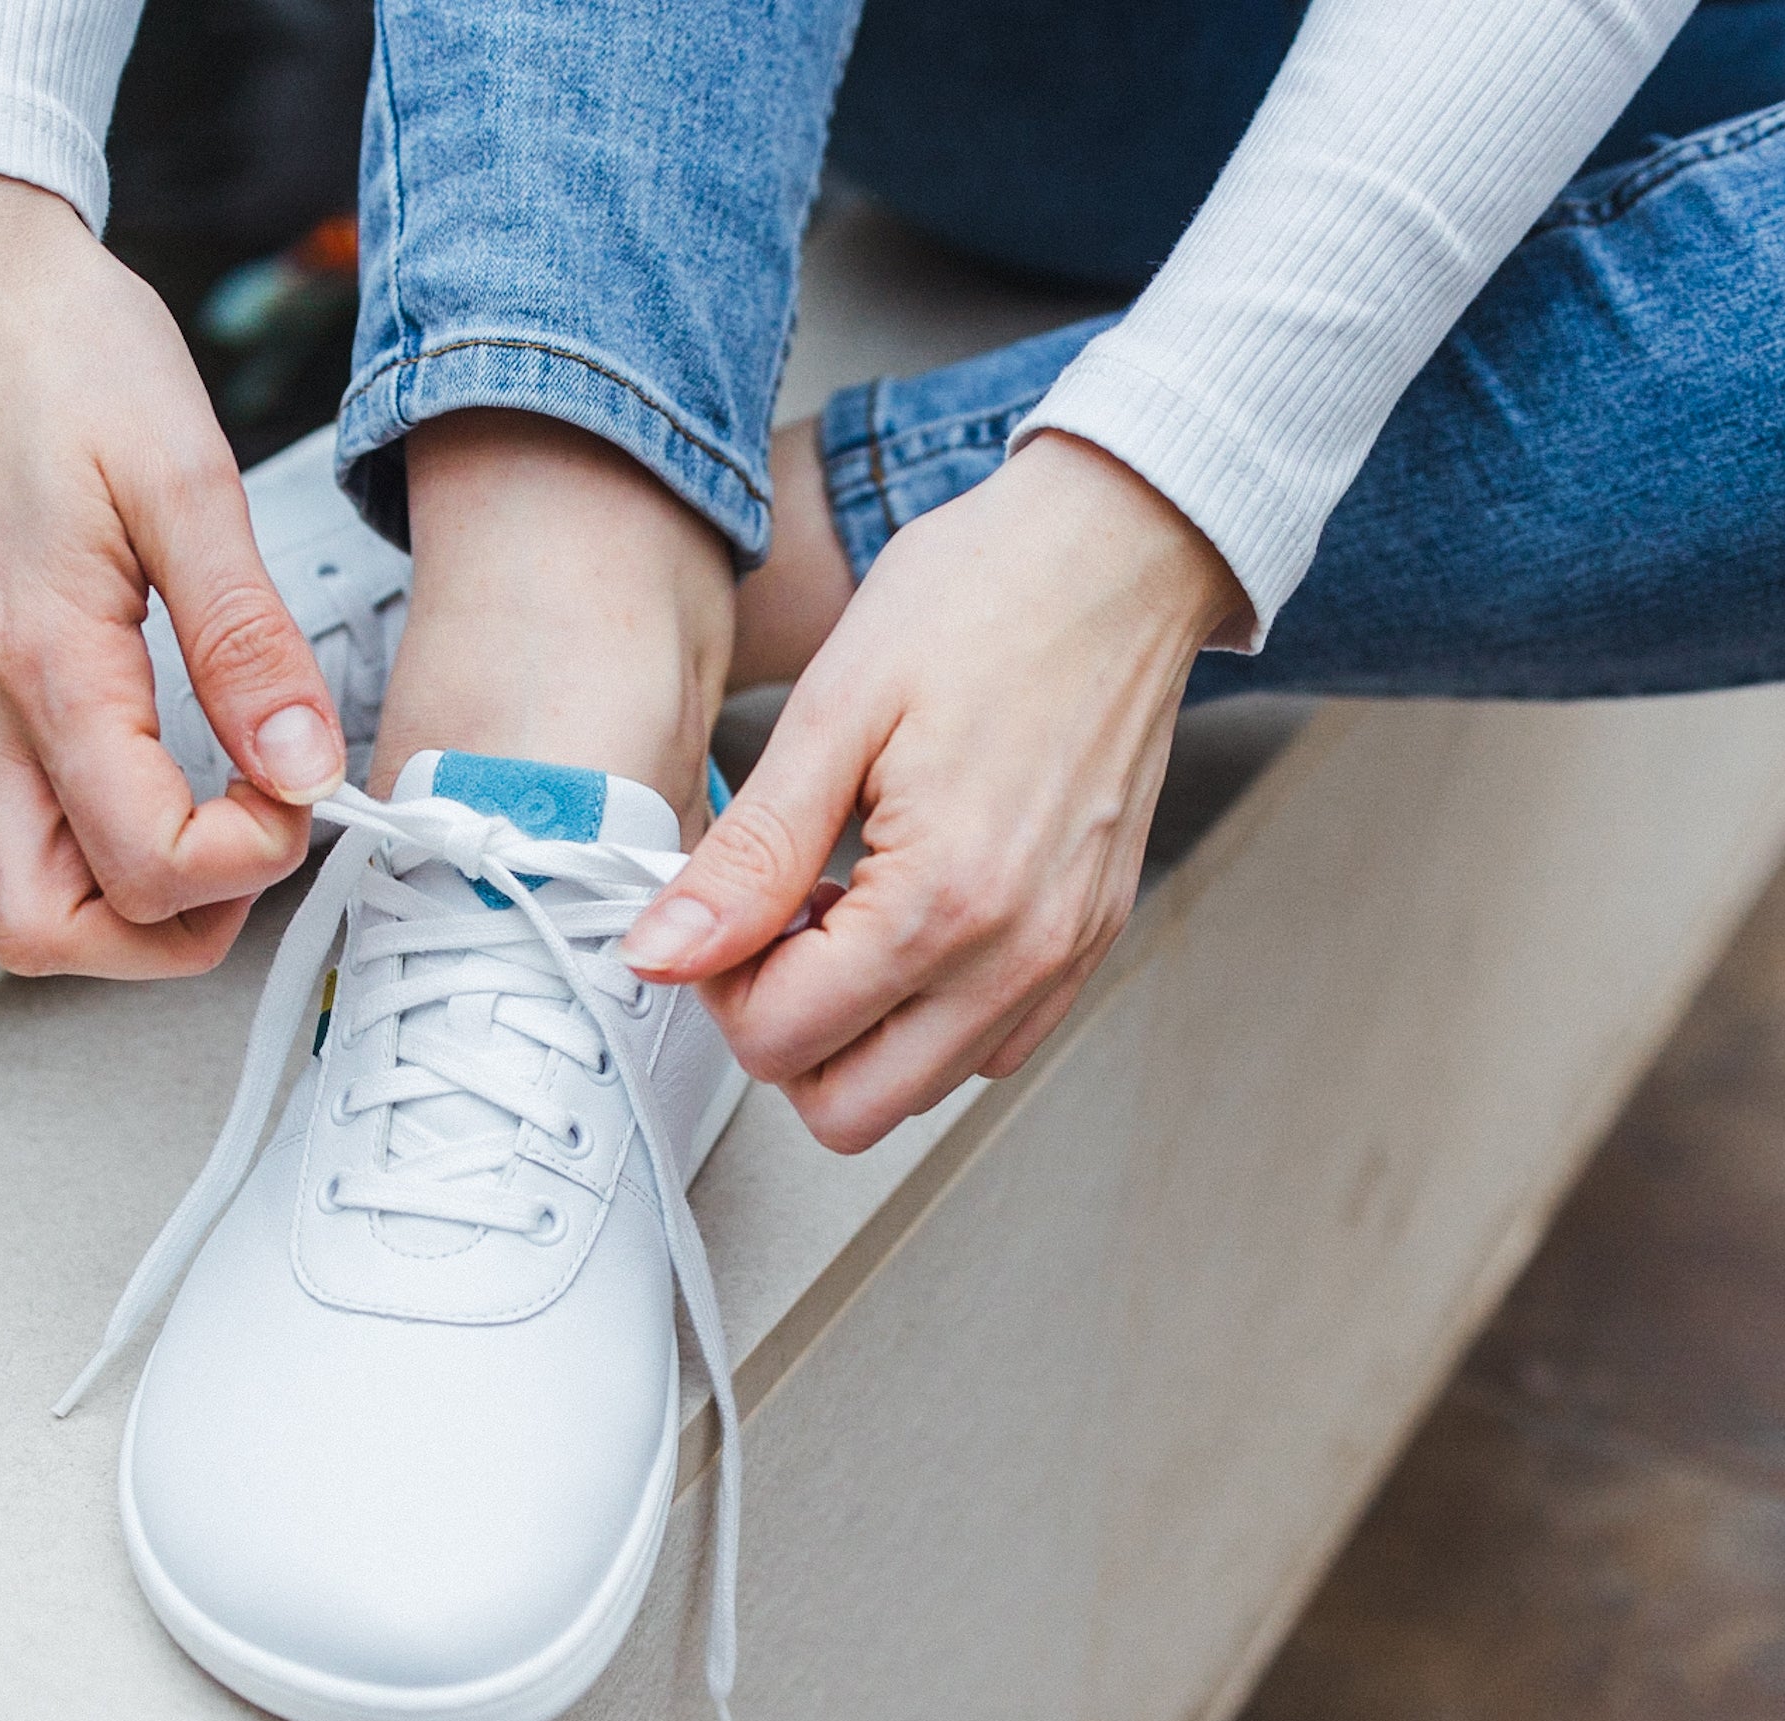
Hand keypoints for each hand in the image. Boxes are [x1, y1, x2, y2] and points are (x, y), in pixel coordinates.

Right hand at [0, 169, 346, 976]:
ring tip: (207, 831)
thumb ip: (246, 640)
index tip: (303, 783)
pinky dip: (67, 858)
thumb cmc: (57, 351)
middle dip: (169, 929)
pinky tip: (142, 794)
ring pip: (3, 902)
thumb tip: (304, 764)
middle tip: (253, 840)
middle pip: (47, 931)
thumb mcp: (185, 479)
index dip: (250, 857)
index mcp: (47, 667)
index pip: (146, 863)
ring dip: (113, 909)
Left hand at [618, 433, 1248, 1151]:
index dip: (720, 987)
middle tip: (768, 928)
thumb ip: (749, 856)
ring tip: (840, 908)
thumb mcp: (833, 709)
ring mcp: (1066, 955)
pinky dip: (929, 1014)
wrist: (1122, 548)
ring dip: (856, 1028)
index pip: (783, 1040)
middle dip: (782, 1034)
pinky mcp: (1091, 939)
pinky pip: (993, 1046)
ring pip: (920, 1090)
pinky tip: (903, 917)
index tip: (722, 907)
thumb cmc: (985, 596)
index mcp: (944, 897)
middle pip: (851, 1109)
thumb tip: (662, 952)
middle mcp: (1019, 952)